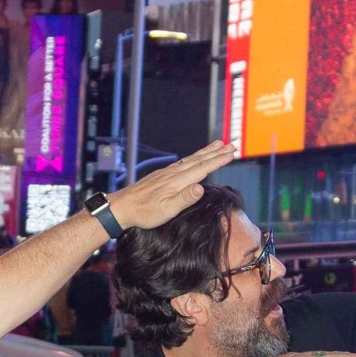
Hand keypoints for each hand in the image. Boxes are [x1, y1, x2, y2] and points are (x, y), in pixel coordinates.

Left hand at [109, 141, 236, 230]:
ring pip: (191, 158)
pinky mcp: (163, 174)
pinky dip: (194, 156)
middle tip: (232, 145)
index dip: (218, 160)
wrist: (123, 206)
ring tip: (218, 144)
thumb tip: (201, 187)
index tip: (232, 154)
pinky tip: (195, 156)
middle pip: (199, 160)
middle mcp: (174, 173)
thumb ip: (184, 199)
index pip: (203, 168)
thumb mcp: (166, 210)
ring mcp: (168, 172)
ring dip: (206, 151)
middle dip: (216, 153)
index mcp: (178, 181)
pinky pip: (183, 161)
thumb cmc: (144, 212)